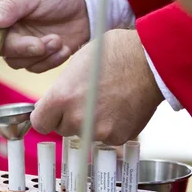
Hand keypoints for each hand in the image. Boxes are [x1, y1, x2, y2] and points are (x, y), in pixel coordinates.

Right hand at [0, 0, 89, 72]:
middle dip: (22, 49)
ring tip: (58, 40)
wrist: (86, 3)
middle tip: (41, 45)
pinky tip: (63, 47)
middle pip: (1, 50)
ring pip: (18, 62)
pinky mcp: (36, 55)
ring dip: (40, 55)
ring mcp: (20, 42)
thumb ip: (10, 6)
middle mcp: (6, 26)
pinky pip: (36, 67)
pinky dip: (51, 61)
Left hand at [31, 29, 162, 142]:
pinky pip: (106, 136)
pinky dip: (110, 126)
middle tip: (87, 99)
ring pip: (85, 134)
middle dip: (70, 117)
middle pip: (62, 129)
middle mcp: (77, 119)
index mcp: (61, 98)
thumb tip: (56, 102)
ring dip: (91, 123)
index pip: (40, 123)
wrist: (151, 61)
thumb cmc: (115, 54)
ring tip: (106, 100)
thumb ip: (63, 89)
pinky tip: (119, 107)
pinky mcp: (117, 137)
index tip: (53, 111)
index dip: (47, 115)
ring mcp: (98, 131)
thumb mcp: (77, 64)